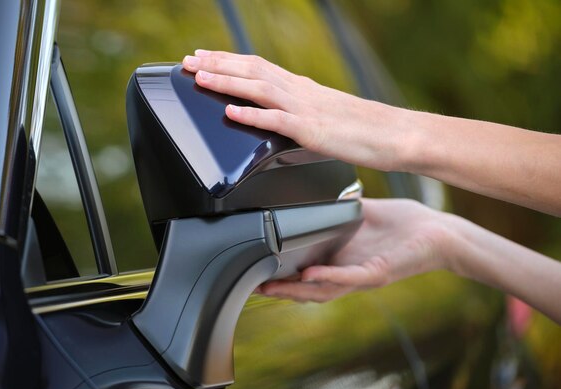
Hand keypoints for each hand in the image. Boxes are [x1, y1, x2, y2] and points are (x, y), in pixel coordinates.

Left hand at [182, 50, 408, 171]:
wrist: (395, 135)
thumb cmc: (364, 129)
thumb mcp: (325, 114)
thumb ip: (300, 112)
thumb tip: (277, 116)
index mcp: (302, 87)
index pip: (258, 66)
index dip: (227, 61)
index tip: (203, 58)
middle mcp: (300, 91)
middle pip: (252, 70)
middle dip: (216, 64)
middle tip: (188, 62)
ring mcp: (305, 108)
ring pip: (258, 88)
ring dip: (226, 81)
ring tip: (199, 78)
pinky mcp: (312, 130)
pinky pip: (276, 120)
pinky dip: (251, 114)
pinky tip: (230, 111)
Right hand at [256, 198, 455, 302]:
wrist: (439, 231)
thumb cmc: (405, 224)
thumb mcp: (362, 214)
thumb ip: (338, 208)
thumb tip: (316, 192)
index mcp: (342, 258)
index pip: (305, 272)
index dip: (281, 275)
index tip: (256, 270)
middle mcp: (349, 272)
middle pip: (307, 289)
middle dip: (280, 290)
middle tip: (252, 287)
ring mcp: (362, 276)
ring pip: (323, 291)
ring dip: (296, 291)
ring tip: (271, 288)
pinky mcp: (379, 272)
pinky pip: (350, 278)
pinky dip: (329, 278)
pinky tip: (310, 274)